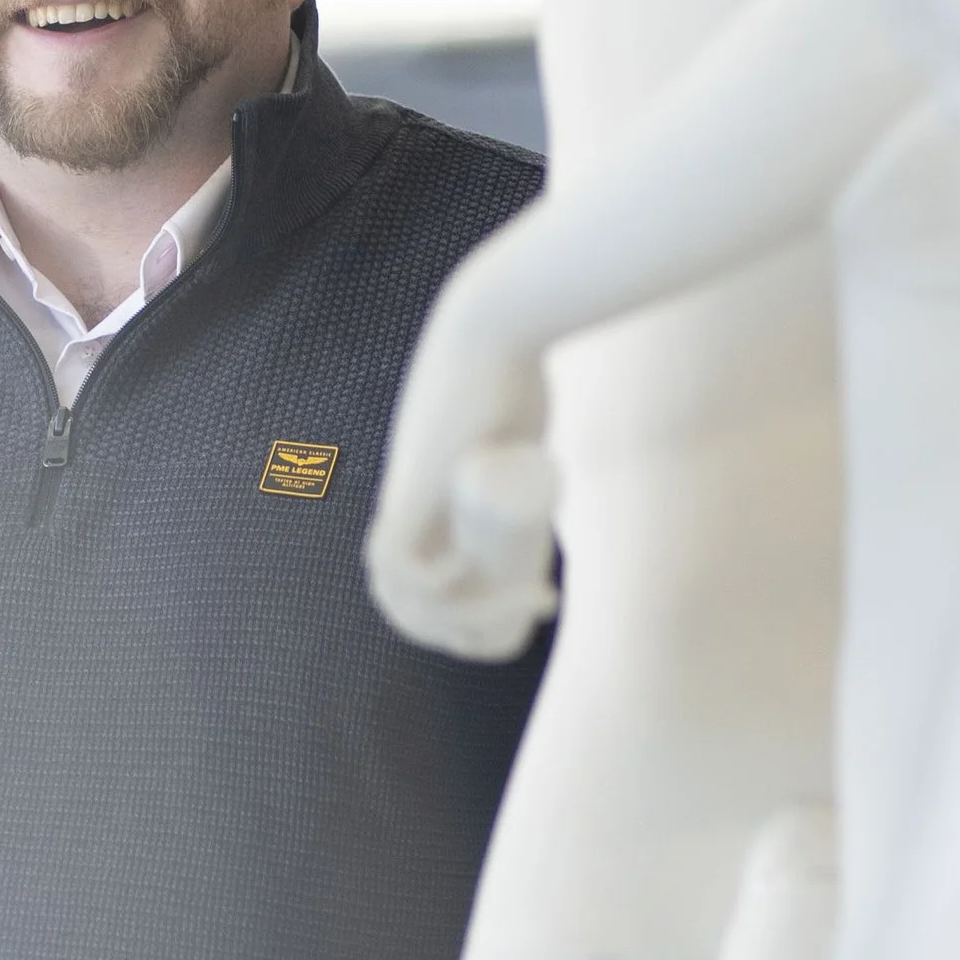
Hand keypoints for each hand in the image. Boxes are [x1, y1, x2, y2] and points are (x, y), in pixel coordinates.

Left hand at [364, 271, 559, 662]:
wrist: (498, 328)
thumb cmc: (513, 372)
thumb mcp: (516, 429)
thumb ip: (526, 440)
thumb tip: (560, 464)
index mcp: (415, 514)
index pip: (424, 600)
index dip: (476, 621)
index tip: (538, 602)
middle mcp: (398, 514)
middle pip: (416, 610)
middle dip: (478, 631)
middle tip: (538, 608)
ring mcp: (399, 504)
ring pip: (408, 599)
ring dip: (473, 617)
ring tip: (531, 599)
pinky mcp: (406, 491)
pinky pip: (404, 569)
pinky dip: (445, 591)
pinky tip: (491, 586)